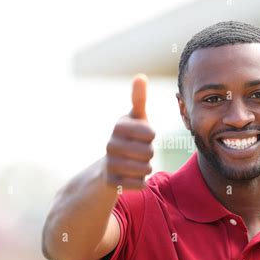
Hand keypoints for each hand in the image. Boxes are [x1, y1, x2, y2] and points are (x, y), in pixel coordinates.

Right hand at [104, 74, 154, 189]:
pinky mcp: (112, 182)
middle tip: (137, 152)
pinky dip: (139, 182)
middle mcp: (111, 144)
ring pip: (146, 169)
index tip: (141, 136)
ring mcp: (110, 164)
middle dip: (148, 153)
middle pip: (150, 152)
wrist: (108, 167)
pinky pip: (139, 184)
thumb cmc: (129, 137)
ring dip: (145, 168)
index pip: (151, 134)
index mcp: (119, 126)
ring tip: (134, 163)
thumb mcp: (135, 118)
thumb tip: (140, 76)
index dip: (151, 137)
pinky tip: (129, 176)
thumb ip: (139, 99)